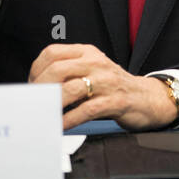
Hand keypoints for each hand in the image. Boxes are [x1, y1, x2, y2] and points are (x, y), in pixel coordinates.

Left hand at [28, 43, 178, 131]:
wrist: (148, 97)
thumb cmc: (113, 88)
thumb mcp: (92, 71)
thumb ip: (68, 74)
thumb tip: (36, 89)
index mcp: (88, 52)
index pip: (53, 53)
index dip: (36, 70)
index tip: (31, 86)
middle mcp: (97, 63)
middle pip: (58, 69)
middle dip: (40, 89)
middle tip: (32, 104)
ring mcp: (108, 82)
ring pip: (71, 89)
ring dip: (52, 105)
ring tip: (42, 116)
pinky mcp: (116, 101)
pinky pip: (87, 110)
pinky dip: (69, 120)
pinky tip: (60, 126)